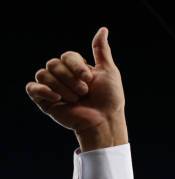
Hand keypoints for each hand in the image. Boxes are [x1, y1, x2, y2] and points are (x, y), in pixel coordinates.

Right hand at [25, 27, 127, 151]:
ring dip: (62, 88)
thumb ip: (101, 51)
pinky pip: (32, 88)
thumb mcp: (109, 71)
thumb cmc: (109, 99)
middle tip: (84, 93)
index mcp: (76, 68)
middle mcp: (63, 76)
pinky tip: (58, 99)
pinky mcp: (45, 101)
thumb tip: (103, 29)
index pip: (66, 55)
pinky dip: (43, 91)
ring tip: (75, 100)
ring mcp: (53, 88)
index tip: (89, 79)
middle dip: (70, 79)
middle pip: (53, 64)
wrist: (104, 121)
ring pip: (43, 75)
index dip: (76, 66)